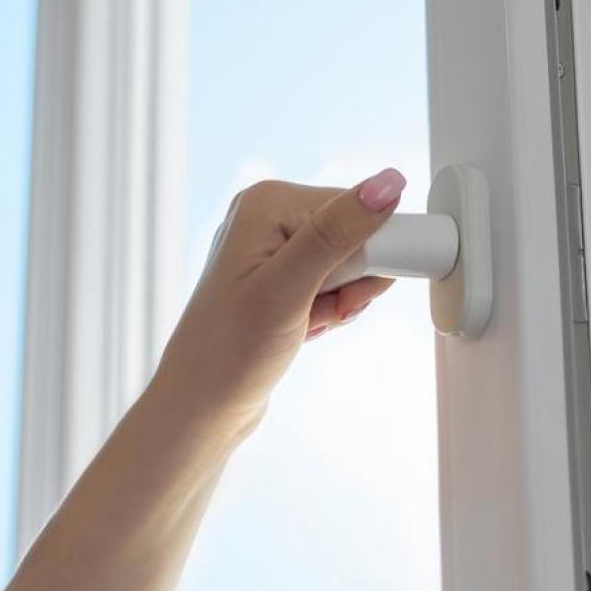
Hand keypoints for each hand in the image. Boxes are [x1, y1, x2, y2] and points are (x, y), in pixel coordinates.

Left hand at [149, 168, 407, 437]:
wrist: (202, 408)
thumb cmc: (230, 351)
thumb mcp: (290, 288)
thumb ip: (338, 234)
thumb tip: (387, 182)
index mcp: (268, 202)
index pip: (355, 206)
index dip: (368, 253)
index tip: (352, 288)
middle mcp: (270, 218)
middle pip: (356, 236)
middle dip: (351, 283)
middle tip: (320, 310)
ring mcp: (276, 250)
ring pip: (350, 266)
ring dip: (342, 303)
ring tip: (306, 324)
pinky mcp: (283, 280)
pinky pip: (335, 286)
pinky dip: (331, 312)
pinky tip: (304, 329)